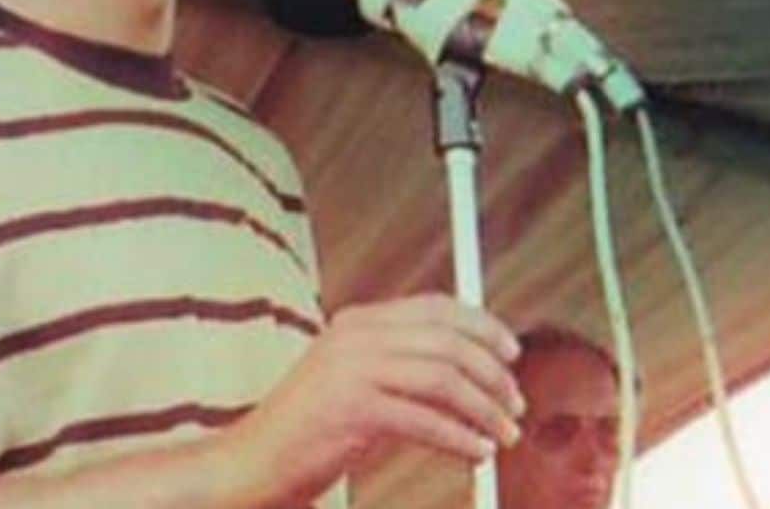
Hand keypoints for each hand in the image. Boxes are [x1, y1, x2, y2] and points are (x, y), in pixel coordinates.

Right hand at [220, 293, 525, 506]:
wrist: (252, 463)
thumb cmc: (307, 431)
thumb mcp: (353, 381)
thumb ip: (399, 366)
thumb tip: (470, 372)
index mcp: (357, 322)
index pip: (436, 306)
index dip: (482, 325)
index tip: (511, 353)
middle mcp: (355, 336)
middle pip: (448, 339)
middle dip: (494, 373)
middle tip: (517, 403)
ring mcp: (352, 370)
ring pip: (444, 377)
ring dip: (486, 409)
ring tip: (505, 435)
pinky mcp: (353, 409)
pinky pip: (426, 420)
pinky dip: (461, 438)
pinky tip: (478, 452)